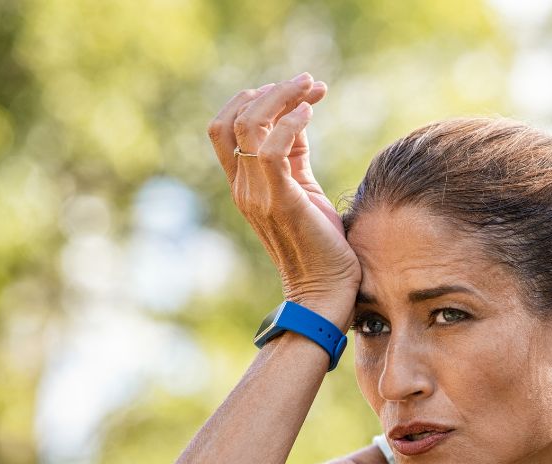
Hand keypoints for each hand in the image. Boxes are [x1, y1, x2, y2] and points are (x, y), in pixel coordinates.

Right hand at [208, 73, 359, 323]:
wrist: (326, 293)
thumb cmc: (323, 247)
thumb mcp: (304, 191)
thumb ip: (294, 157)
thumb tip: (297, 118)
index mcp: (245, 186)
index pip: (226, 129)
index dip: (256, 100)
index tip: (298, 91)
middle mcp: (244, 188)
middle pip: (230, 119)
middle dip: (270, 91)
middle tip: (307, 81)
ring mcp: (257, 195)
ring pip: (248, 125)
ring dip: (281, 97)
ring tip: (312, 87)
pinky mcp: (280, 201)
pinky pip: (271, 150)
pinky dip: (290, 123)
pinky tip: (310, 113)